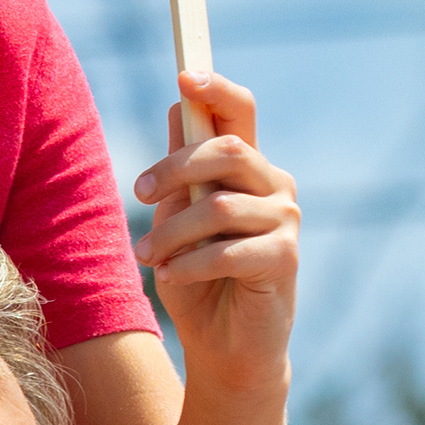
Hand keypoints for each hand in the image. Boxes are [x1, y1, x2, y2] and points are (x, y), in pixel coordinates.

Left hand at [133, 72, 296, 399]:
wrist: (226, 349)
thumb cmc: (199, 280)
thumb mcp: (179, 220)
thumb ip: (183, 172)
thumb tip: (180, 106)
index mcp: (249, 167)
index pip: (240, 111)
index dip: (216, 88)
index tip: (184, 76)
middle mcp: (275, 186)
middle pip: (225, 150)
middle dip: (174, 168)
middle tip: (139, 195)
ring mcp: (285, 220)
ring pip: (218, 205)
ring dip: (172, 233)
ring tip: (148, 257)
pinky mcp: (284, 258)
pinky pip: (227, 248)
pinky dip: (190, 263)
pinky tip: (171, 276)